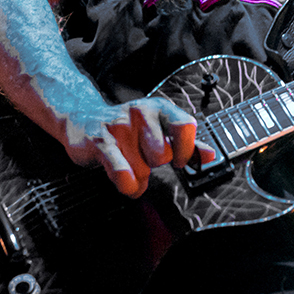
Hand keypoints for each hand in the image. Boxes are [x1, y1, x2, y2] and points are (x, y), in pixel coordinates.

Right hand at [61, 97, 216, 197]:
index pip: (185, 126)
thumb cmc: (127, 128)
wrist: (83, 119)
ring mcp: (119, 126)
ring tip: (127, 163)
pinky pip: (122, 172)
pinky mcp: (100, 142)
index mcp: (160, 109)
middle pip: (163, 155)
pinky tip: (124, 180)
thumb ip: (186, 144)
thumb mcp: (159, 128)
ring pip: (143, 169)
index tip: (179, 161)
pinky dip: (127, 184)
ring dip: (137, 176)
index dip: (186, 150)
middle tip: (142, 157)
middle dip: (154, 164)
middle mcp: (141, 113)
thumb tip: (210, 156)